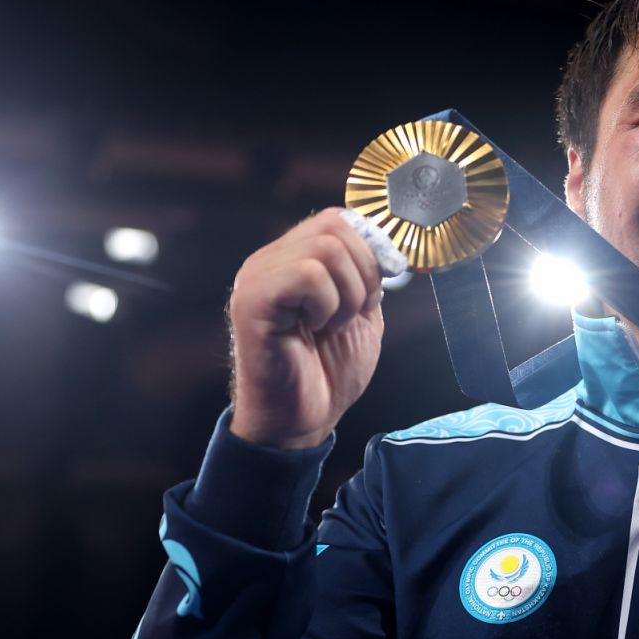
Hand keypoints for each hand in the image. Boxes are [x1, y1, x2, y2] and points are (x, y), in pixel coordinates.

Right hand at [226, 208, 386, 448]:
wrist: (304, 419)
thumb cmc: (330, 370)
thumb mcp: (361, 312)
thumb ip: (367, 275)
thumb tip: (386, 245)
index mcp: (295, 258)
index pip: (338, 219)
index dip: (371, 250)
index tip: (375, 292)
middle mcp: (271, 260)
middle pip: (335, 227)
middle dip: (364, 273)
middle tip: (354, 313)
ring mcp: (258, 277)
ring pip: (325, 249)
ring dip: (347, 294)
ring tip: (332, 325)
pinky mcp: (251, 301)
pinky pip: (307, 276)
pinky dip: (326, 305)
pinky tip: (314, 329)